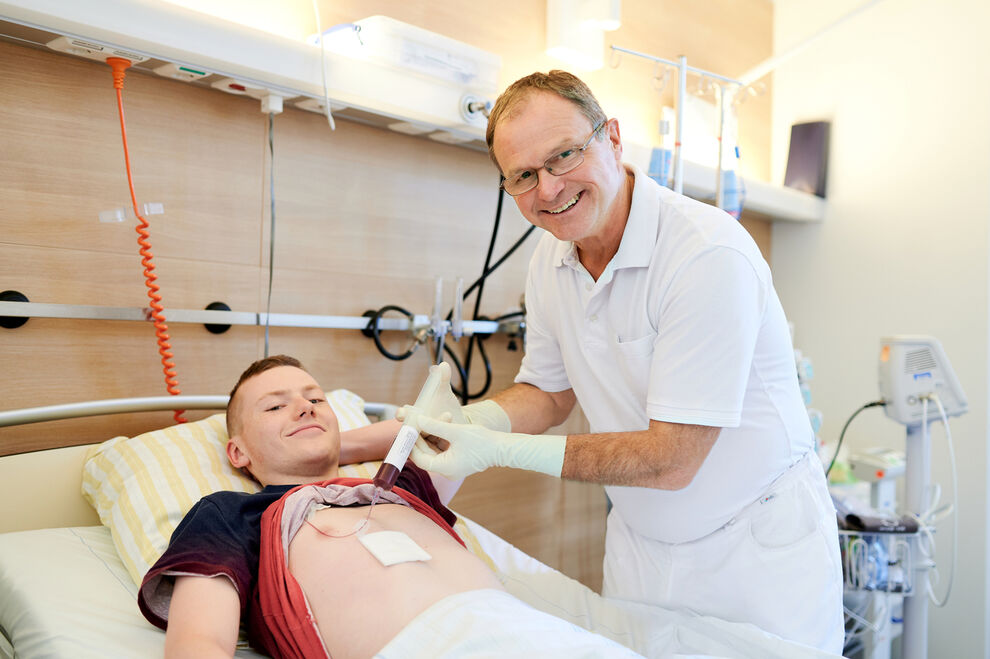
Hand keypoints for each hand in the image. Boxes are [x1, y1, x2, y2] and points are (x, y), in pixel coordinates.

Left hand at [407, 415, 565, 479]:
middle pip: (425, 457)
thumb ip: (435, 425)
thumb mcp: (456, 431)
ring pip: (432, 454)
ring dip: (427, 440)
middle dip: (418, 441)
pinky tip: (433, 429)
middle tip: (411, 426)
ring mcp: (452, 468)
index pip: (419, 459)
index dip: (411, 445)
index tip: (407, 431)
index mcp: (445, 468)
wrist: (502, 448)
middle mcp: (447, 471)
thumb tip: (417, 420)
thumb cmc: (482, 441)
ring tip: (420, 425)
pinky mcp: (457, 463)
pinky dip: (436, 442)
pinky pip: (441, 453)